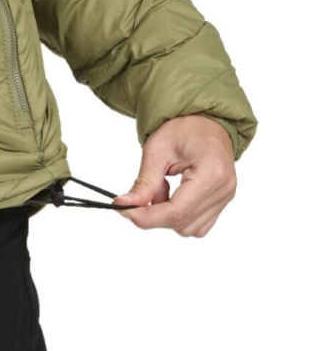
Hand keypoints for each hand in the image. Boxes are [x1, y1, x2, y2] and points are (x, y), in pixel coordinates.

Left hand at [112, 114, 236, 236]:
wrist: (205, 122)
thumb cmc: (183, 129)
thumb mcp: (156, 150)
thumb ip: (144, 182)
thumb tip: (125, 205)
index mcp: (211, 173)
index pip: (176, 212)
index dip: (146, 217)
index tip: (124, 210)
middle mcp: (223, 189)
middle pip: (181, 223)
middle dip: (154, 214)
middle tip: (142, 193)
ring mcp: (225, 198)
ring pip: (187, 228)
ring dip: (166, 215)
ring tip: (163, 188)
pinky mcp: (222, 203)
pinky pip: (196, 225)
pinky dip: (178, 216)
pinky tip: (174, 195)